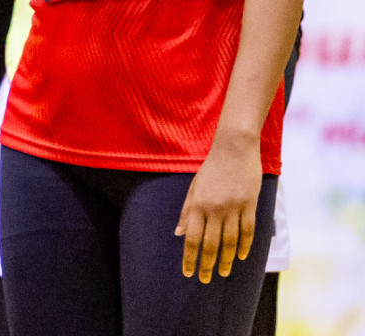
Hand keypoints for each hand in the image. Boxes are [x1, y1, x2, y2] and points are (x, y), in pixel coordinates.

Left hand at [176, 131, 262, 282]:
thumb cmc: (211, 168)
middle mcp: (214, 208)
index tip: (188, 273)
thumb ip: (187, 211)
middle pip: (210, 244)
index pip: (192, 238)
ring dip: (226, 260)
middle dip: (206, 264)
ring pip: (230, 241)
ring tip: (223, 272)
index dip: (189, 258)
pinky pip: (248, 231)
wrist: (234, 148)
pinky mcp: (250, 204)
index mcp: (197, 204)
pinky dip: (244, 246)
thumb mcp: (194, 187)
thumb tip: (179, 233)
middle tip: (205, 279)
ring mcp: (234, 207)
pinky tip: (240, 257)